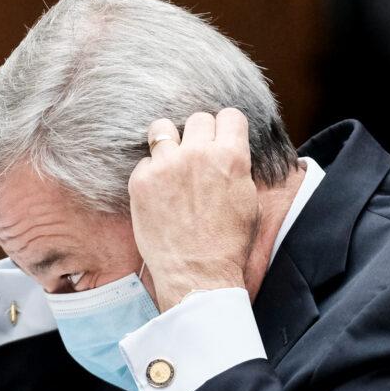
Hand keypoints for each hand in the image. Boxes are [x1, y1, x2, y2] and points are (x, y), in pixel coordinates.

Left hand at [129, 109, 259, 311]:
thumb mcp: (249, 201)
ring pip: (162, 128)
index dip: (227, 129)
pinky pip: (145, 161)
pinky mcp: (141, 181)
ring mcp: (166, 165)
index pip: (230, 115)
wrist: (197, 275)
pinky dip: (151, 173)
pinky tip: (159, 193)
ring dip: (169, 142)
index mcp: (231, 156)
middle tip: (198, 159)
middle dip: (200, 136)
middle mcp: (198, 154)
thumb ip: (238, 168)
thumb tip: (231, 151)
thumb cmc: (228, 244)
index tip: (222, 141)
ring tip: (171, 163)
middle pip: (198, 119)